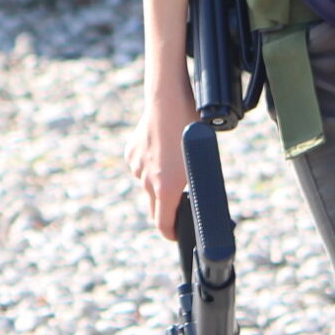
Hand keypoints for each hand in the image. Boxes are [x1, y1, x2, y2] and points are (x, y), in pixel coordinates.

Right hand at [126, 74, 195, 237]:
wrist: (168, 99)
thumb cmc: (191, 127)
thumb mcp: (201, 159)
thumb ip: (198, 183)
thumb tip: (204, 199)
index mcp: (165, 188)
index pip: (163, 225)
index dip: (172, 234)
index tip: (178, 235)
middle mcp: (147, 181)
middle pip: (154, 209)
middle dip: (166, 212)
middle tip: (180, 206)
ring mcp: (136, 167)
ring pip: (148, 185)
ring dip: (159, 183)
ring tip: (174, 165)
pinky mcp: (131, 153)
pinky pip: (141, 167)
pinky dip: (151, 165)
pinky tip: (162, 149)